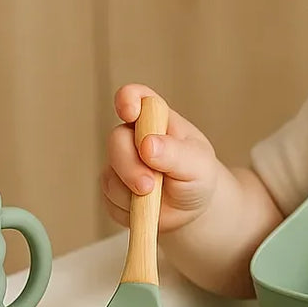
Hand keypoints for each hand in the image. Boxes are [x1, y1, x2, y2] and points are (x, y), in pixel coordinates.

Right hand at [100, 84, 221, 233]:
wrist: (192, 207)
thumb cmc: (198, 176)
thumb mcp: (197, 164)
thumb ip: (175, 154)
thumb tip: (147, 145)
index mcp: (155, 119)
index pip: (135, 97)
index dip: (128, 100)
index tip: (130, 113)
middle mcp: (132, 136)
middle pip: (116, 141)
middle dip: (130, 166)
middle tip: (148, 186)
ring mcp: (119, 162)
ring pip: (110, 175)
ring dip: (131, 193)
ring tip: (157, 199)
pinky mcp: (112, 188)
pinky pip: (109, 199)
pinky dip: (128, 209)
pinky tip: (147, 208)